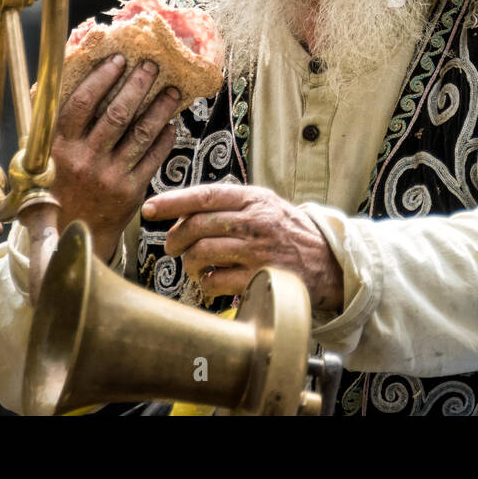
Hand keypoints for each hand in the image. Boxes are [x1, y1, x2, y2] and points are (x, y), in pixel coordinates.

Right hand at [51, 54, 181, 262]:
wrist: (70, 236)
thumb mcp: (42, 160)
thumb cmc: (54, 189)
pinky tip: (171, 124)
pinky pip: (152, 159)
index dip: (101, 78)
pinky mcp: (130, 192)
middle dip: (137, 86)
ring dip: (158, 109)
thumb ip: (54, 129)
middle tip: (152, 66)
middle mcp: (85, 160)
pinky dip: (164, 139)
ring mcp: (109, 177)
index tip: (118, 60)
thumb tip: (67, 86)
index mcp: (58, 148)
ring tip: (172, 90)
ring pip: (140, 134)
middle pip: (116, 115)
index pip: (81, 105)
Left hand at [142, 184, 344, 311]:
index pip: (205, 195)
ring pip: (202, 254)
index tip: (149, 209)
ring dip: (189, 263)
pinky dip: (206, 283)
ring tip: (193, 265)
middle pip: (198, 226)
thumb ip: (230, 204)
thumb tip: (183, 212)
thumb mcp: (266, 205)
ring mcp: (258, 251)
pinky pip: (215, 281)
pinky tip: (212, 280)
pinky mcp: (258, 278)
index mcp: (255, 199)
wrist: (328, 262)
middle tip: (172, 246)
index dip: (172, 202)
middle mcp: (256, 221)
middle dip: (175, 238)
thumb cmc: (289, 232)